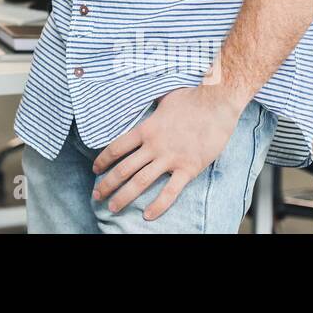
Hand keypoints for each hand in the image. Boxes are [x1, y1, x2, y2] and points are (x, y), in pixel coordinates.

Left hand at [90, 85, 244, 220]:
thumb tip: (143, 97)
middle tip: (97, 196)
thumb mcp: (163, 98)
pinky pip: (170, 191)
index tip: (95, 169)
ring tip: (112, 208)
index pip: (117, 147)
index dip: (103, 160)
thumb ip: (151, 106)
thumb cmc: (191, 97)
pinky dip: (158, 205)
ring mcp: (170, 158)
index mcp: (146, 129)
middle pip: (123, 169)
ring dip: (124, 196)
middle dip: (107, 184)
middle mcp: (153, 146)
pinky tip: (147, 215)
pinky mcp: (188, 168)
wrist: (217, 102)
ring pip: (141, 182)